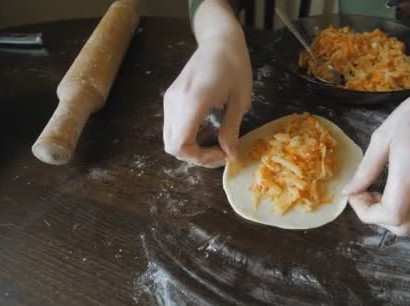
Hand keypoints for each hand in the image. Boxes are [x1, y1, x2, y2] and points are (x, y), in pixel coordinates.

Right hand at [163, 34, 251, 167]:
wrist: (219, 41)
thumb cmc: (235, 67)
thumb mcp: (240, 100)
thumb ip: (231, 129)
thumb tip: (230, 155)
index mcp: (193, 102)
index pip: (180, 145)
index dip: (200, 158)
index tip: (223, 154)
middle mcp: (175, 102)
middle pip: (172, 147)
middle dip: (196, 157)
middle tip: (220, 152)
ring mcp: (169, 100)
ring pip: (170, 139)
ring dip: (191, 148)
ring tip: (215, 142)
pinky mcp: (170, 98)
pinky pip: (172, 127)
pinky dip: (187, 136)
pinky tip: (206, 130)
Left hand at [343, 77, 409, 236]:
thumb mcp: (385, 132)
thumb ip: (367, 167)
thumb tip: (350, 191)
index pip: (393, 212)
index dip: (367, 213)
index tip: (357, 197)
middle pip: (404, 226)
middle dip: (379, 219)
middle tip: (370, 196)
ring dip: (399, 221)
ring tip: (390, 197)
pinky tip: (409, 193)